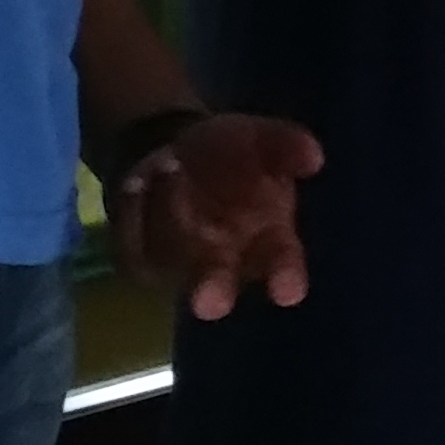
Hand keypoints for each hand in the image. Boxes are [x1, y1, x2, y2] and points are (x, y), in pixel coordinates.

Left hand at [114, 111, 321, 319]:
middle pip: (218, 285)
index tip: (288, 293)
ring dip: (166, 220)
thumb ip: (285, 146)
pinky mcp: (142, 258)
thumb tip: (313, 156)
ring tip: (170, 167)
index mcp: (268, 240)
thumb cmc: (233, 155)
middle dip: (213, 292)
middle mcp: (226, 261)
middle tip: (209, 304)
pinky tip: (138, 181)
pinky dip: (132, 214)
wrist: (177, 153)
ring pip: (170, 258)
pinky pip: (131, 247)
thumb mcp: (260, 139)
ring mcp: (181, 262)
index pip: (282, 266)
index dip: (285, 278)